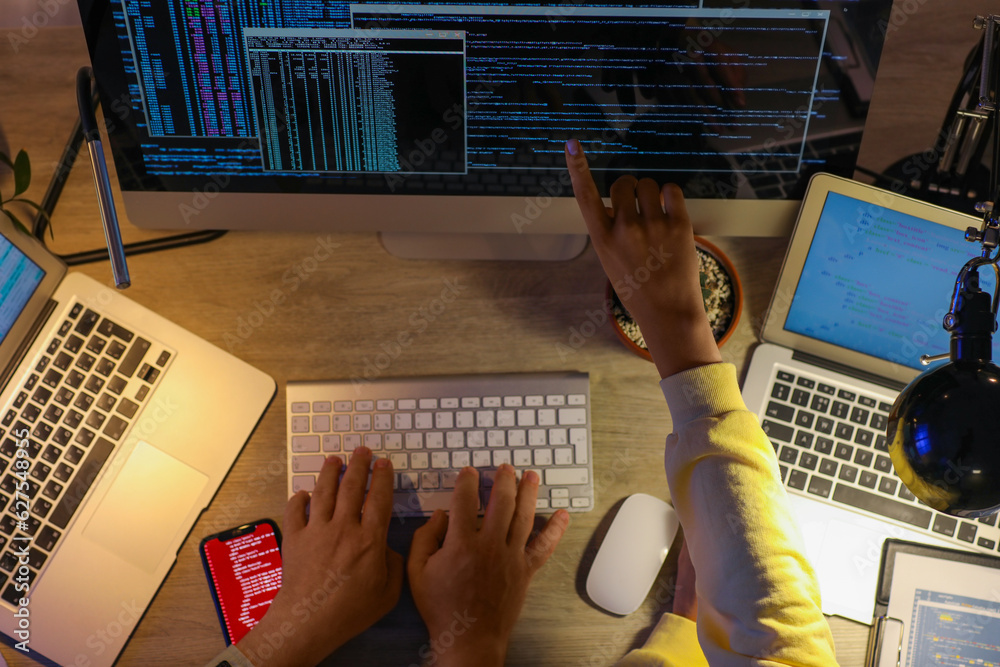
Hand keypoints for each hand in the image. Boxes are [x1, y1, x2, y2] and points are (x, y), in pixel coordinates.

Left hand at [237, 448, 403, 666]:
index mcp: (369, 539)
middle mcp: (343, 528)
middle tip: (362, 450)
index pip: (379, 499)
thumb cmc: (350, 611)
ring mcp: (317, 531)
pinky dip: (298, 499)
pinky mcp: (295, 539)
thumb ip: (395, 566)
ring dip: (330, 473)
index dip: (383, 478)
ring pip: (324, 492)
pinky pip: (295, 511)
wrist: (308, 621)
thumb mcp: (388, 593)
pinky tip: (302, 493)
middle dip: (358, 465)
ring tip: (334, 459)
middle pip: (352, 487)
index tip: (384, 463)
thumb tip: (389, 550)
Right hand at [407, 465, 569, 666]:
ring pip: (524, 517)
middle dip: (503, 480)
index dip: (467, 482)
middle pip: (501, 502)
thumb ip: (424, 539)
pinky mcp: (525, 570)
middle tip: (505, 468)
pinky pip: (544, 547)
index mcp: (461, 544)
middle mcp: (489, 546)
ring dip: (529, 493)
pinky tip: (562, 514)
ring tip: (532, 475)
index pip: (465, 501)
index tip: (469, 472)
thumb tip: (439, 516)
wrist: (469, 638)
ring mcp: (511, 557)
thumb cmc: (441, 607)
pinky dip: (555, 530)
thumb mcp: (417, 572)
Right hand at [565, 139, 721, 377]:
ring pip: (648, 184)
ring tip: (655, 218)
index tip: (572, 144)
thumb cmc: (638, 287)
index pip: (585, 196)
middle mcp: (624, 229)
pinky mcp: (678, 224)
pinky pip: (671, 190)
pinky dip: (670, 196)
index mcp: (602, 239)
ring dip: (651, 194)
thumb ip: (612, 229)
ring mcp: (652, 225)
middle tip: (637, 210)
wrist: (668, 311)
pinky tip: (669, 213)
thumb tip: (621, 200)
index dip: (577, 167)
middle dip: (630, 189)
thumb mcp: (612, 260)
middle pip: (624, 183)